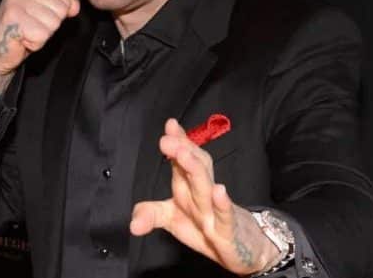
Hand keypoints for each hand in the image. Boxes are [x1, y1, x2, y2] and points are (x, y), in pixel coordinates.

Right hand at [0, 0, 79, 92]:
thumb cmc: (20, 29)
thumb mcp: (45, 10)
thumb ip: (63, 2)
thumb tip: (74, 4)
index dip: (55, 13)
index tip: (37, 15)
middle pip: (60, 11)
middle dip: (49, 24)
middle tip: (30, 25)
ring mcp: (15, 0)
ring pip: (53, 23)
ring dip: (42, 34)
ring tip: (26, 30)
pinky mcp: (12, 17)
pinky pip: (42, 34)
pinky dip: (35, 42)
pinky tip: (22, 38)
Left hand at [130, 118, 279, 275]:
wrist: (241, 247)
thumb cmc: (205, 226)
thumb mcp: (172, 219)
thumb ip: (151, 214)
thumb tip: (131, 224)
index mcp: (189, 185)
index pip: (185, 159)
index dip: (179, 141)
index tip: (170, 125)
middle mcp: (202, 193)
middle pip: (195, 167)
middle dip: (182, 150)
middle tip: (167, 138)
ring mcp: (216, 211)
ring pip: (206, 186)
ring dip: (195, 169)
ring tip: (184, 153)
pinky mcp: (228, 232)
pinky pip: (225, 217)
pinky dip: (223, 204)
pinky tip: (219, 191)